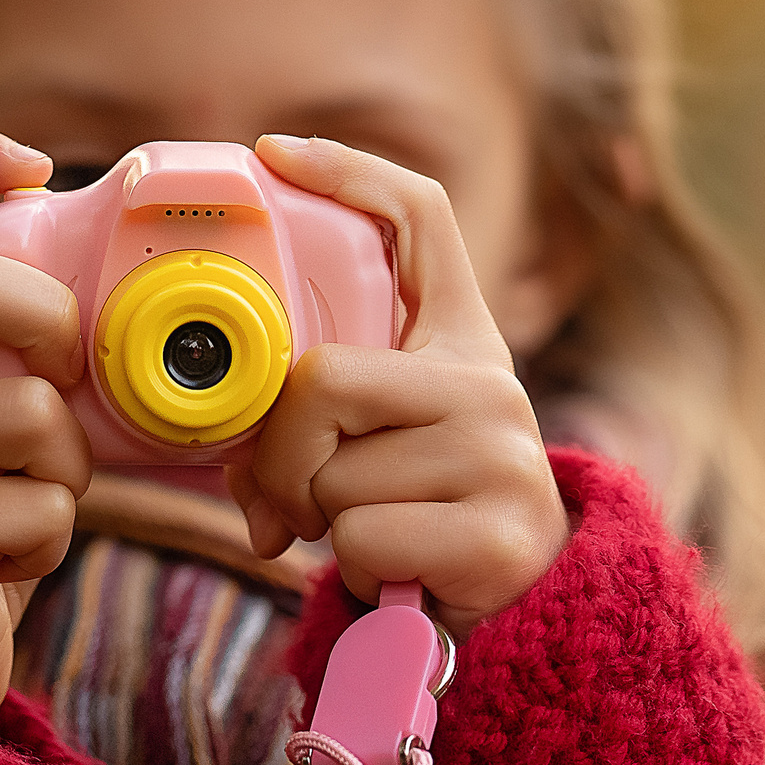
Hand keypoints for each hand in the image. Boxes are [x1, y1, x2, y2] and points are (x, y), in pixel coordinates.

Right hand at [0, 129, 88, 719]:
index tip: (31, 165)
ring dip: (67, 469)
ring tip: (33, 504)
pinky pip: (37, 508)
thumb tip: (122, 280)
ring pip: (26, 412)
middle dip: (43, 324)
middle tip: (64, 383)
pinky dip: (51, 539)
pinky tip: (7, 561)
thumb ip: (29, 349)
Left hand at [231, 134, 566, 634]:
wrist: (525, 612)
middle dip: (280, 455)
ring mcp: (502, 457)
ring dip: (323, 522)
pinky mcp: (496, 533)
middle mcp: (491, 383)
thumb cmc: (426, 517)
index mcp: (461, 341)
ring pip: (332, 476)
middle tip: (298, 499)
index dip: (348, 173)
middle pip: (321, 379)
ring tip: (376, 533)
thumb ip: (315, 421)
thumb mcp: (385, 443)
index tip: (276, 152)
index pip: (420, 220)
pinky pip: (359, 536)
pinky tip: (399, 568)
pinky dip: (354, 567)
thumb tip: (240, 466)